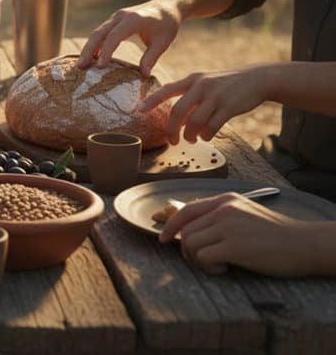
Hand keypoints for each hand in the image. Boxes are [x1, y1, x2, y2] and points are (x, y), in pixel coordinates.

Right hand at [77, 0, 182, 75]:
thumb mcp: (162, 42)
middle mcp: (121, 16)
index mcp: (133, 20)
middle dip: (88, 50)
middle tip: (81, 66)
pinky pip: (100, 33)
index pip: (115, 36)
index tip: (100, 66)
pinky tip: (90, 58)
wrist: (166, 6)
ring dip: (88, 48)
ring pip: (97, 33)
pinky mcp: (114, 21)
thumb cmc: (166, 25)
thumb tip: (143, 75)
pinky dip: (94, 45)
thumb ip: (151, 58)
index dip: (106, 50)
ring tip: (81, 65)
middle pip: (99, 33)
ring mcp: (115, 17)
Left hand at [138, 67, 270, 143]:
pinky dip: (206, 135)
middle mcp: (201, 86)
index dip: (151, 101)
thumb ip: (189, 94)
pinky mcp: (229, 107)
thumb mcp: (205, 81)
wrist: (258, 78)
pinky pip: (212, 126)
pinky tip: (206, 136)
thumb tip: (174, 116)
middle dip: (171, 130)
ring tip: (191, 139)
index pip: (166, 90)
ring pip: (194, 122)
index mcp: (192, 79)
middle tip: (172, 141)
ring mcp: (215, 96)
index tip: (138, 110)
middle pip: (177, 112)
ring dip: (190, 135)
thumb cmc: (226, 84)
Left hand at [158, 192, 320, 276]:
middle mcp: (224, 209)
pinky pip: (202, 258)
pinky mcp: (235, 246)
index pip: (186, 210)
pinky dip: (208, 267)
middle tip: (201, 262)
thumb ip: (221, 217)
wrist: (306, 243)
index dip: (170, 226)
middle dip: (185, 250)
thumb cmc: (278, 234)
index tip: (163, 239)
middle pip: (184, 231)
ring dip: (197, 260)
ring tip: (218, 264)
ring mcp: (228, 227)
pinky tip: (225, 268)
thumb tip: (191, 229)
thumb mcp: (246, 214)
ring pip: (189, 244)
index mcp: (226, 200)